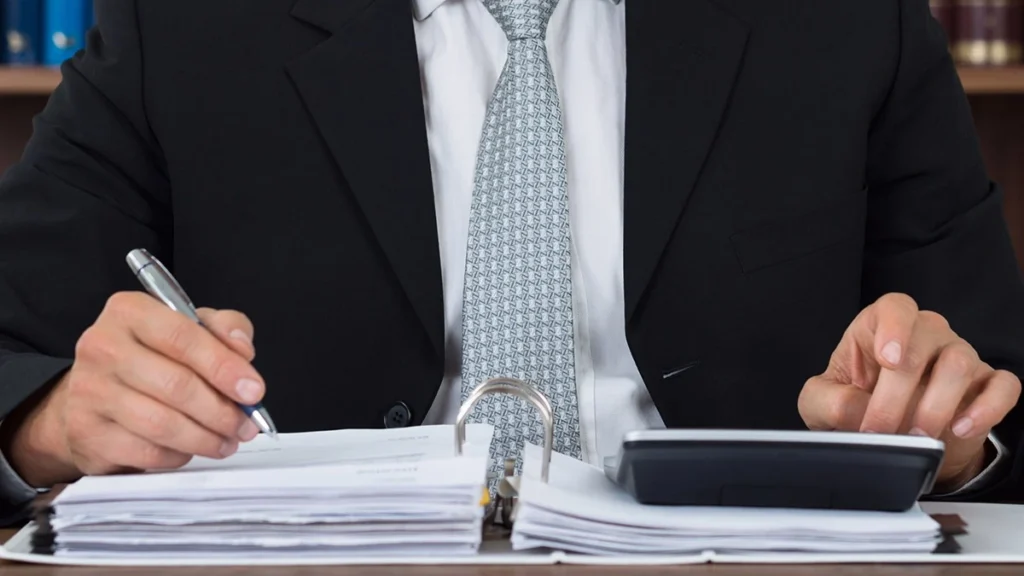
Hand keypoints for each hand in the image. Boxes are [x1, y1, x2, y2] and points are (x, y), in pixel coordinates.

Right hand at [2, 292, 265, 486]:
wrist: (93, 395)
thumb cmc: (151, 357)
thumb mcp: (191, 327)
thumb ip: (224, 328)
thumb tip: (242, 350)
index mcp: (129, 311)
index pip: (183, 337)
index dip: (224, 367)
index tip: (254, 390)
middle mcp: (102, 347)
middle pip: (176, 385)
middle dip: (222, 411)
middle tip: (246, 424)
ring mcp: (89, 392)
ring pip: (162, 424)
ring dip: (206, 438)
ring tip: (227, 440)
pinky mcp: (88, 433)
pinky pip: (146, 451)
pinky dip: (178, 455)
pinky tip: (191, 448)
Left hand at [798, 293, 1020, 491]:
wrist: (890, 436)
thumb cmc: (852, 406)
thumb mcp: (820, 404)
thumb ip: (828, 401)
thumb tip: (856, 409)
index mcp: (880, 327)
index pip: (894, 308)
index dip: (894, 328)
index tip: (888, 360)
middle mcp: (924, 334)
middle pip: (923, 344)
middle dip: (897, 395)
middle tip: (880, 430)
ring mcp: (958, 356)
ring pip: (960, 364)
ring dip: (936, 405)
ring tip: (916, 435)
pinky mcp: (986, 385)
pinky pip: (1003, 386)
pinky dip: (987, 407)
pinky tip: (961, 428)